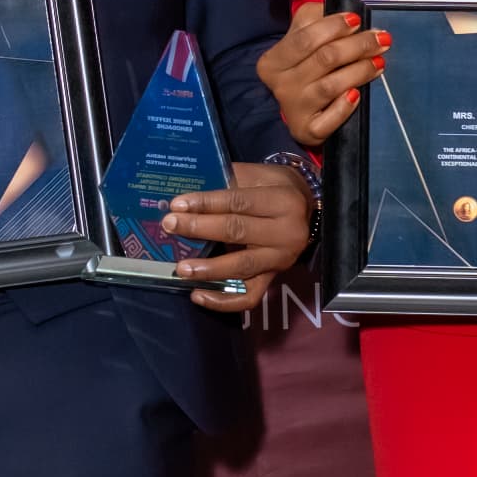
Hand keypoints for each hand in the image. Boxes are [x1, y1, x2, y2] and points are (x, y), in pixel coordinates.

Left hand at [157, 162, 313, 312]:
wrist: (307, 210)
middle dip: (199, 228)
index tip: (177, 204)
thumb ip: (228, 182)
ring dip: (209, 269)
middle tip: (170, 226)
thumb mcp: (258, 175)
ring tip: (182, 268)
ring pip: (242, 267)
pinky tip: (198, 295)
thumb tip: (188, 195)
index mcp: (283, 201)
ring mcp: (281, 259)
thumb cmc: (275, 188)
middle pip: (237, 231)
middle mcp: (287, 232)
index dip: (206, 203)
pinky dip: (223, 300)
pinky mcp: (274, 278)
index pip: (238, 201)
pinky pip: (249, 296)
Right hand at [256, 3, 389, 147]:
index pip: (305, 39)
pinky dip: (345, 106)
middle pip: (324, 59)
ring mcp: (293, 109)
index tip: (357, 20)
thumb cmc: (303, 66)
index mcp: (274, 60)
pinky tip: (358, 94)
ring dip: (360, 71)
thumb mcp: (300, 36)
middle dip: (358, 45)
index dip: (334, 27)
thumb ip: (316, 18)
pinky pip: (330, 119)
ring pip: (332, 86)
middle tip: (380, 39)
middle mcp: (280, 85)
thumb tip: (344, 13)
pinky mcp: (307, 130)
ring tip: (378, 61)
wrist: (298, 108)